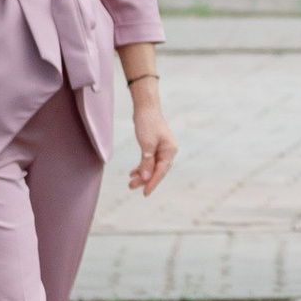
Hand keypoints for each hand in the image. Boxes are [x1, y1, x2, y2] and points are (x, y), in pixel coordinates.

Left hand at [126, 77, 174, 198]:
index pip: (161, 171)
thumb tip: (146, 178)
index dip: (152, 183)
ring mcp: (161, 149)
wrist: (145, 108)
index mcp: (170, 151)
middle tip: (131, 187)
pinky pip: (148, 161)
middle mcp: (168, 151)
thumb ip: (147, 163)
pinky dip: (141, 167)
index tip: (144, 193)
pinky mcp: (154, 147)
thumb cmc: (148, 123)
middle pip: (157, 170)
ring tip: (130, 182)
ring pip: (151, 167)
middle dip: (145, 180)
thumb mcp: (146, 144)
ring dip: (142, 174)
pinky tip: (133, 172)